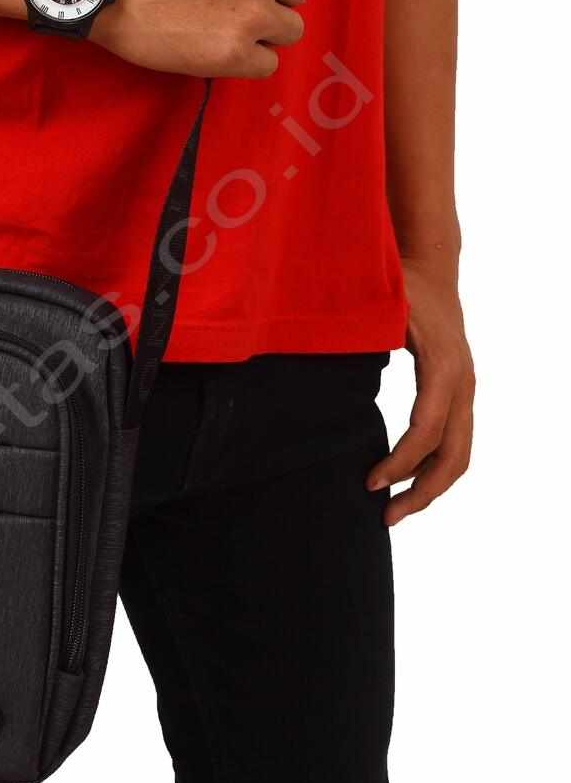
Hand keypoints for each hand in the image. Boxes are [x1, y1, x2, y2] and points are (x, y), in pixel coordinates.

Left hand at [367, 258, 475, 525]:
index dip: (400, 461)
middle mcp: (462, 383)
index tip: (369, 483)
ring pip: (460, 455)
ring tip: (392, 510)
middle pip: (453, 455)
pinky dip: (432, 469)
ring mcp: (465, 390)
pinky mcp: (457, 393)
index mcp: (443, 366)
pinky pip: (454, 442)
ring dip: (429, 488)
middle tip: (384, 516)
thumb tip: (318, 356)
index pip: (427, 430)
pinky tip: (402, 481)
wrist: (430, 266)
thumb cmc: (399, 284)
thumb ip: (357, 334)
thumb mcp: (379, 305)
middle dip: (420, 491)